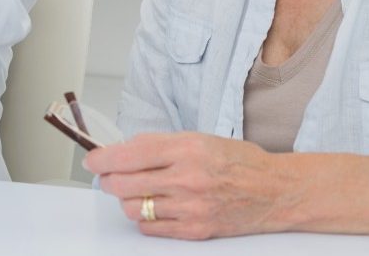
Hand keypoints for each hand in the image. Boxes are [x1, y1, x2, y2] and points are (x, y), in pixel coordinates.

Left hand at [84, 132, 291, 239]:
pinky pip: (150, 228)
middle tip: (109, 176)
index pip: (128, 154)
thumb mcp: (198, 138)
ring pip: (132, 208)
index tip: (92, 160)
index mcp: (186, 148)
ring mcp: (190, 207)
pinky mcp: (195, 230)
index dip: (102, 158)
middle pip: (122, 183)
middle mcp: (186, 178)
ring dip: (126, 199)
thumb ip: (159, 145)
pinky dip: (144, 218)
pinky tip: (155, 207)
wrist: (275, 191)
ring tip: (136, 191)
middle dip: (108, 179)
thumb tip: (121, 151)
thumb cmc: (239, 161)